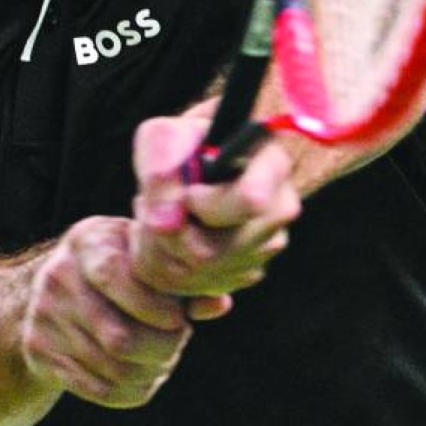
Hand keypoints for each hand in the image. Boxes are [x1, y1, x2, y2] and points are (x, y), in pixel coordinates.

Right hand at [21, 216, 192, 408]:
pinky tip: (145, 375)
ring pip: (112, 369)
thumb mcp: (145, 257)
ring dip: (151, 371)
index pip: (115, 276)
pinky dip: (132, 390)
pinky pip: (98, 389)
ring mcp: (44, 317)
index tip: (180, 319)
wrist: (54, 288)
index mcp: (87, 243)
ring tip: (164, 357)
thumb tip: (219, 304)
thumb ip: (182, 279)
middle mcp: (58, 277)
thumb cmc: (121, 266)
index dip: (155, 307)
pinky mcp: (40, 351)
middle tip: (179, 340)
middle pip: (118, 338)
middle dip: (162, 348)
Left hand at [130, 111, 299, 316]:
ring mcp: (263, 249)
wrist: (197, 160)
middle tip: (147, 203)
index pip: (250, 201)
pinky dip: (161, 266)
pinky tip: (164, 236)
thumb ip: (161, 169)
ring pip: (195, 276)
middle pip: (211, 253)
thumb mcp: (164, 136)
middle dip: (164, 234)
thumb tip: (165, 224)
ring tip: (156, 215)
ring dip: (156, 248)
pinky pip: (188, 288)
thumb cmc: (183, 142)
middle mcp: (278, 212)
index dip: (203, 204)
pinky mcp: (242, 275)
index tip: (189, 190)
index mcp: (272, 165)